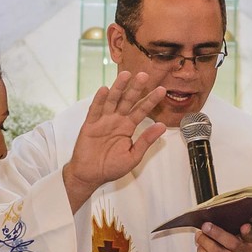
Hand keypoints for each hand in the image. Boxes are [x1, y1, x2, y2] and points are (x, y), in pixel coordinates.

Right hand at [63, 72, 166, 209]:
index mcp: (128, 127)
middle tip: (145, 76)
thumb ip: (146, 140)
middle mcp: (116, 120)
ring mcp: (103, 121)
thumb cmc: (111, 167)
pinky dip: (99, 100)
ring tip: (126, 75)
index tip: (162, 90)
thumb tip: (161, 126)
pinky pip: (95, 110)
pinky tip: (104, 89)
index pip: (142, 110)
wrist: (90, 176)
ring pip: (112, 101)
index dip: (151, 100)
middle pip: (128, 101)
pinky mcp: (90, 125)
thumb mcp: (133, 156)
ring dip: (118, 88)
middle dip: (136, 88)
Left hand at [195, 222, 251, 251]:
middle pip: (230, 244)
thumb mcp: (248, 237)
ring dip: (203, 242)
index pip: (250, 237)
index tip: (244, 226)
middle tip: (206, 226)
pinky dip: (201, 251)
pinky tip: (201, 245)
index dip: (247, 232)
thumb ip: (246, 230)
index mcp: (250, 244)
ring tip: (200, 235)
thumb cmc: (242, 247)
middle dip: (214, 234)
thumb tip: (244, 226)